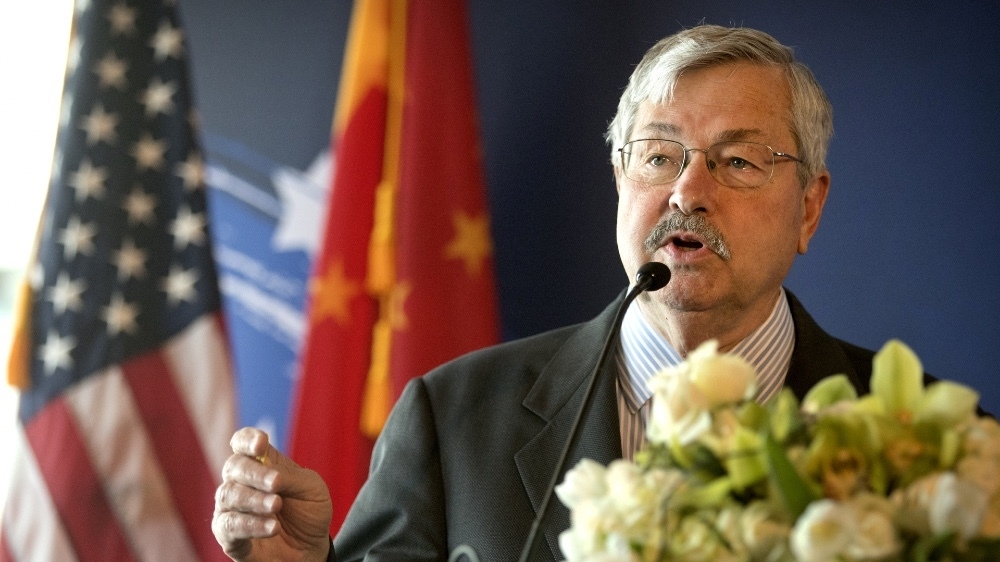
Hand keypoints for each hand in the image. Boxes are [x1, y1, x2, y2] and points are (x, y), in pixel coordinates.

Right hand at [213, 427, 332, 560]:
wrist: (312, 548)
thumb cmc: (309, 512)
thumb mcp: (310, 488)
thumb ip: (289, 477)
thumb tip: (268, 472)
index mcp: (261, 464)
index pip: (243, 442)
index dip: (247, 439)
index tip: (260, 444)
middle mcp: (241, 483)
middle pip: (233, 467)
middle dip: (254, 473)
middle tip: (275, 483)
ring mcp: (232, 509)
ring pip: (227, 495)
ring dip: (253, 499)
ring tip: (276, 506)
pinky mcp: (229, 537)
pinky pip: (228, 526)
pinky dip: (250, 525)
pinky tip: (272, 527)